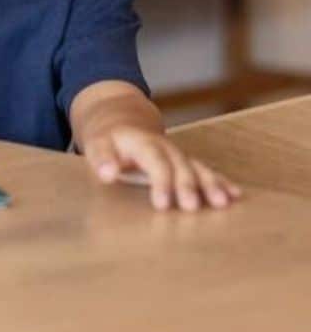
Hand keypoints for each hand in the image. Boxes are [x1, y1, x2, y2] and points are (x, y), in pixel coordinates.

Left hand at [83, 125, 242, 210]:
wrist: (122, 122)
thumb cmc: (108, 140)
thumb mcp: (97, 144)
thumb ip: (101, 159)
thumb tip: (107, 174)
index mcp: (143, 142)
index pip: (155, 161)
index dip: (161, 182)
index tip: (162, 205)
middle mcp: (166, 147)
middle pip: (180, 166)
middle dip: (187, 186)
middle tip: (192, 208)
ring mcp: (178, 154)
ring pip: (198, 168)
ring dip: (211, 185)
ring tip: (223, 203)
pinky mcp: (186, 162)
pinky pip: (206, 171)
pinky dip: (220, 182)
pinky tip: (235, 195)